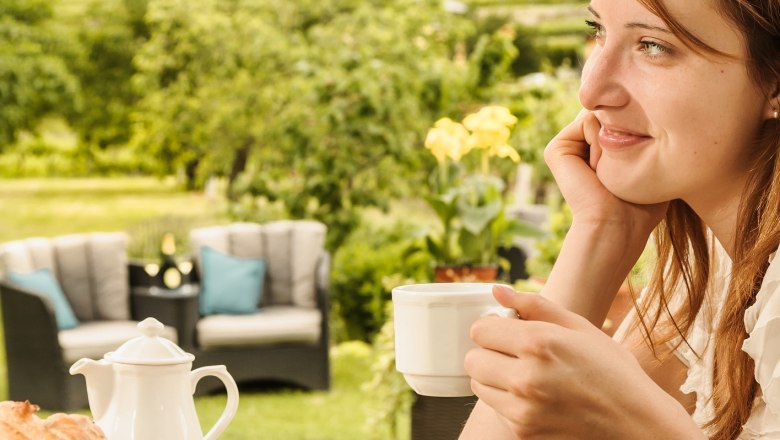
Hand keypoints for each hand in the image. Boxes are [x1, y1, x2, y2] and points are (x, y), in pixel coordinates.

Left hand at [464, 285, 700, 438]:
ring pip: (478, 385)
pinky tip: (535, 396)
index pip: (479, 330)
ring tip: (525, 374)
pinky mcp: (523, 432)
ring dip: (494, 377)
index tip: (507, 331)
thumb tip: (497, 291)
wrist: (636, 423)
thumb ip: (533, 305)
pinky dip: (507, 400)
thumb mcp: (579, 327)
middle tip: (514, 353)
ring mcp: (523, 409)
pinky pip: (495, 408)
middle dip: (489, 351)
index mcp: (539, 343)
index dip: (493, 327)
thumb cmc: (612, 370)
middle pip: (473, 359)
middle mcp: (526, 377)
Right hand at [544, 110, 666, 235]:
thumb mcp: (650, 160)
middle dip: (626, 131)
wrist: (617, 223)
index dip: (639, 129)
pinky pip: (587, 123)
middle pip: (611, 112)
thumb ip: (644, 131)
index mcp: (599, 150)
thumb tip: (633, 104)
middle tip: (623, 169)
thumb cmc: (641, 202)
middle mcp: (580, 145)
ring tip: (610, 171)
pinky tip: (597, 169)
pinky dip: (600, 142)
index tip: (640, 163)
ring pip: (600, 115)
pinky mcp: (556, 149)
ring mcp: (566, 146)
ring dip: (615, 139)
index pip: (623, 116)